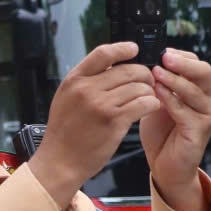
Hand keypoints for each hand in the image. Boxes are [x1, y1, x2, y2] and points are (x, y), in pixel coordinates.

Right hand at [28, 42, 160, 208]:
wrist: (60, 161)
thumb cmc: (64, 133)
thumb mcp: (66, 98)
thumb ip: (85, 81)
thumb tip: (111, 66)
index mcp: (74, 80)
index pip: (103, 53)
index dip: (123, 48)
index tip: (134, 49)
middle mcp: (87, 89)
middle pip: (128, 69)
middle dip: (144, 73)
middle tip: (148, 81)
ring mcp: (101, 105)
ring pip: (139, 86)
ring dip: (149, 91)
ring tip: (147, 97)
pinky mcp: (114, 121)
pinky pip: (143, 103)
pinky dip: (151, 103)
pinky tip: (149, 107)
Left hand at [139, 49, 210, 210]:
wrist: (165, 165)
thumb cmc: (160, 133)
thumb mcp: (156, 100)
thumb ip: (156, 83)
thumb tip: (144, 60)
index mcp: (197, 89)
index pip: (195, 63)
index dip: (179, 55)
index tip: (161, 50)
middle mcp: (207, 99)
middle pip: (204, 72)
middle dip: (183, 63)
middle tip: (164, 57)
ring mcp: (206, 115)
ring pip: (196, 90)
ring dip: (175, 80)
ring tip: (156, 73)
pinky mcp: (200, 130)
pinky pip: (187, 112)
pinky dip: (171, 101)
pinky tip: (157, 95)